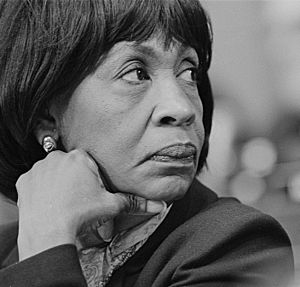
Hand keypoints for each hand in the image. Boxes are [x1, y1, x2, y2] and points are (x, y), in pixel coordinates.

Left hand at [16, 149, 163, 259]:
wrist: (50, 233)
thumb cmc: (81, 215)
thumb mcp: (110, 206)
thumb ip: (133, 202)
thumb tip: (158, 205)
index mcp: (80, 158)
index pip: (89, 163)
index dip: (92, 179)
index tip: (91, 191)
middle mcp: (57, 158)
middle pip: (71, 166)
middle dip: (76, 179)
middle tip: (79, 198)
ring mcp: (38, 169)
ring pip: (53, 172)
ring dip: (58, 183)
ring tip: (64, 201)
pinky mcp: (24, 181)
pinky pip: (35, 182)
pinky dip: (41, 190)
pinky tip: (49, 202)